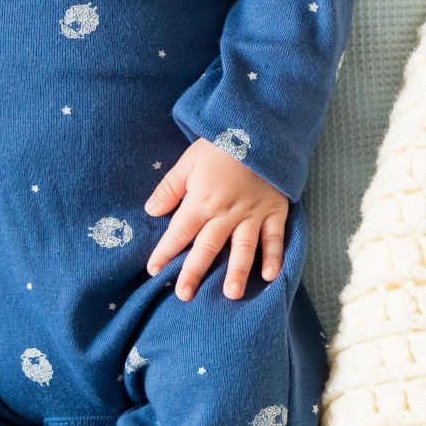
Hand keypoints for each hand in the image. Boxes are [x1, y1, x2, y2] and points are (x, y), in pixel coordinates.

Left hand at [145, 139, 288, 301]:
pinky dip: (274, 257)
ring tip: (231, 295)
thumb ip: (169, 188)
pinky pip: (274, 238)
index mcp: (201, 200)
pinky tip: (270, 277)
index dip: (165, 253)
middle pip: (207, 248)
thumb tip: (150, 210)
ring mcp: (252, 214)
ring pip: (243, 248)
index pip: (179, 233)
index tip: (153, 271)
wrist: (260, 129)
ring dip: (236, 272)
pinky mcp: (274, 211)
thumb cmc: (221, 144)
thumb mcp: (188, 160)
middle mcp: (226, 213)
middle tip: (184, 296)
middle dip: (194, 273)